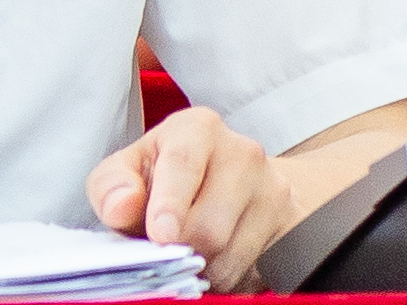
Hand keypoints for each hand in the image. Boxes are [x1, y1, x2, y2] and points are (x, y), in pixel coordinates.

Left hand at [87, 107, 302, 291]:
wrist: (230, 181)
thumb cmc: (166, 176)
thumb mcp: (130, 170)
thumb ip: (111, 186)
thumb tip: (120, 206)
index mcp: (197, 128)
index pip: (183, 165)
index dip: (170, 203)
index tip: (160, 235)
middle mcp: (243, 152)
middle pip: (209, 225)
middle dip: (180, 250)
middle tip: (166, 250)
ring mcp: (275, 189)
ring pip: (233, 256)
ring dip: (204, 270)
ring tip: (191, 252)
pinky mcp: (295, 224)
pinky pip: (261, 271)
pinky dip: (234, 278)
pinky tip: (221, 259)